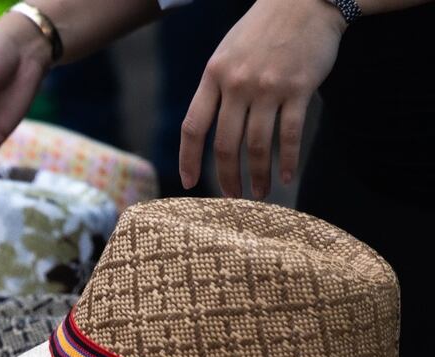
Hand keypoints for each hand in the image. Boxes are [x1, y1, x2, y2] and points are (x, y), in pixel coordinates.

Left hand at [179, 0, 344, 198]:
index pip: (193, 127)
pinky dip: (288, 161)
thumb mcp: (226, 53)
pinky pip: (289, 135)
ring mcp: (268, 87)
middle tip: (232, 198)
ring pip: (257, 145)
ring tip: (260, 194)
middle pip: (225, 144)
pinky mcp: (298, 88)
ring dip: (257, 176)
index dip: (188, 159)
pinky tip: (287, 177)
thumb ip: (215, 88)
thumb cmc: (262, 30)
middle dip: (226, 177)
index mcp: (213, 75)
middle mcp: (237, 84)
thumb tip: (206, 130)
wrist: (306, 0)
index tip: (189, 183)